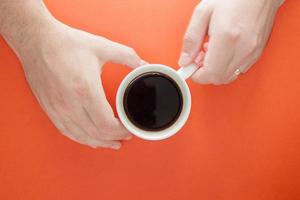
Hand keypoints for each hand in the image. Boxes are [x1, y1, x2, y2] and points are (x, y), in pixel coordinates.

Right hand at [0, 2, 145, 148]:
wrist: (36, 41)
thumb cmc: (66, 44)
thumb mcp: (101, 46)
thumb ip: (127, 56)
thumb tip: (143, 64)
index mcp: (85, 90)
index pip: (107, 124)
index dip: (121, 131)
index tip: (129, 129)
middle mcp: (70, 104)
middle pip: (96, 134)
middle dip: (113, 138)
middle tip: (125, 136)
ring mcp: (58, 108)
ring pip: (81, 136)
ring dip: (99, 142)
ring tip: (111, 143)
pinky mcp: (49, 109)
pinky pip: (66, 131)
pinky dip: (81, 138)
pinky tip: (89, 139)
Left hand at [179, 0, 283, 84]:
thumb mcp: (203, 13)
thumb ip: (191, 39)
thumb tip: (185, 60)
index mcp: (227, 37)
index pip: (209, 74)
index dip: (196, 75)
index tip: (190, 68)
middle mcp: (242, 48)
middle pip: (218, 79)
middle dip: (205, 72)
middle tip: (199, 57)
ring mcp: (252, 52)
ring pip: (228, 77)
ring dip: (216, 70)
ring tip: (212, 51)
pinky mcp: (257, 53)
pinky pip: (238, 70)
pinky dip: (227, 66)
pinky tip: (223, 52)